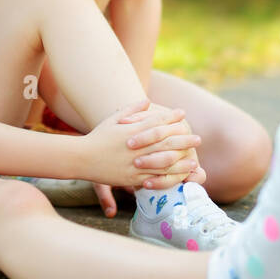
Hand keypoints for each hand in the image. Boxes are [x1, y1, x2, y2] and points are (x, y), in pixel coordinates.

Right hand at [80, 100, 202, 192]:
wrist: (81, 158)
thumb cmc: (97, 137)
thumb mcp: (113, 119)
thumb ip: (132, 110)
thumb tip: (148, 101)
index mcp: (132, 131)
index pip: (155, 122)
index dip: (171, 117)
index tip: (182, 114)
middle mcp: (135, 146)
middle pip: (164, 142)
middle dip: (183, 140)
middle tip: (198, 138)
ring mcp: (134, 163)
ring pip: (161, 162)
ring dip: (179, 161)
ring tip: (194, 160)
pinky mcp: (131, 178)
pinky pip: (152, 178)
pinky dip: (166, 177)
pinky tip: (177, 178)